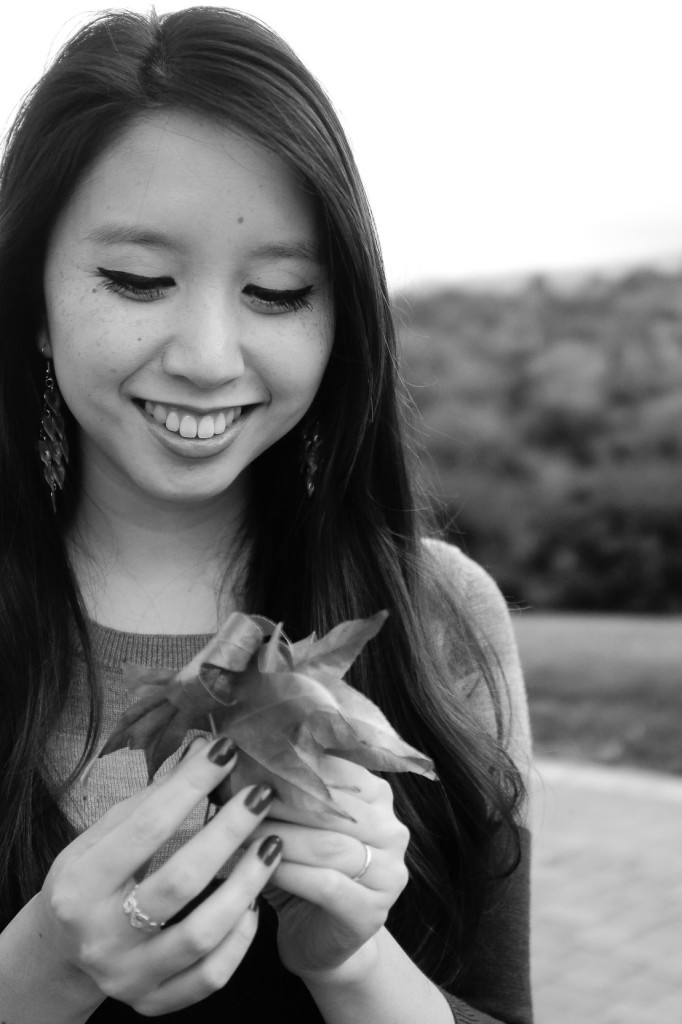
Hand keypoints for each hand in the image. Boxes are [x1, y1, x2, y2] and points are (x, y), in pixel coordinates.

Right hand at [35, 736, 282, 1015]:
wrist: (61, 952)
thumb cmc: (88, 880)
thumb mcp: (97, 839)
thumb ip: (149, 801)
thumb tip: (205, 751)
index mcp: (81, 885)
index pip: (146, 828)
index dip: (191, 785)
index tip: (226, 752)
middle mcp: (101, 936)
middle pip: (180, 882)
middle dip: (228, 832)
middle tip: (260, 796)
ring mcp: (128, 976)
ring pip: (202, 935)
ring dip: (246, 885)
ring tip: (271, 846)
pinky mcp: (152, 1002)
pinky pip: (210, 976)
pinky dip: (239, 939)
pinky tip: (253, 904)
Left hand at [251, 755, 409, 980]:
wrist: (316, 938)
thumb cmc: (302, 868)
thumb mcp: (298, 822)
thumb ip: (287, 788)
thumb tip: (240, 752)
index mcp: (378, 796)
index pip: (337, 770)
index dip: (292, 766)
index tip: (251, 762)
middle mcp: (393, 831)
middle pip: (333, 807)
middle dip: (281, 802)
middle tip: (240, 798)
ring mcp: (389, 873)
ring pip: (329, 845)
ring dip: (280, 836)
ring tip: (241, 833)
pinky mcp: (372, 911)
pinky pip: (325, 884)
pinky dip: (289, 873)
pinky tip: (261, 868)